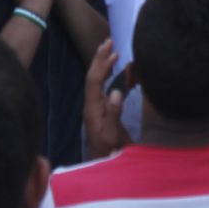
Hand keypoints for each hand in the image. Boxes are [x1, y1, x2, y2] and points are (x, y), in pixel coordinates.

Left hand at [83, 39, 130, 159]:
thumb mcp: (112, 137)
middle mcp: (92, 105)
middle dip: (99, 58)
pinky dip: (108, 75)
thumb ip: (113, 115)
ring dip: (103, 64)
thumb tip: (116, 91)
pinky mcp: (101, 111)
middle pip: (92, 77)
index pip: (94, 81)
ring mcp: (96, 108)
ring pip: (97, 81)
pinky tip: (116, 70)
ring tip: (111, 50)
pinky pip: (103, 87)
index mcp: (92, 109)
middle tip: (108, 40)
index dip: (101, 64)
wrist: (103, 166)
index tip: (112, 50)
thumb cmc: (109, 153)